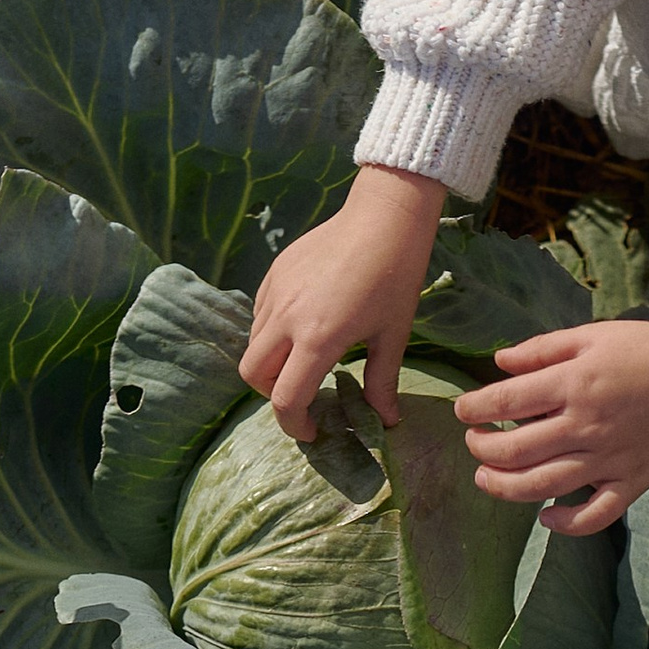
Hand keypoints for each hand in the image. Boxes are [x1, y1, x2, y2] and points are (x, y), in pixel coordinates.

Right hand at [240, 164, 447, 438]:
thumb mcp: (392, 335)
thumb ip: (382, 381)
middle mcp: (287, 319)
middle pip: (253, 375)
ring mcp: (276, 294)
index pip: (286, 399)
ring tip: (304, 361)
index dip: (295, 424)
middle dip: (272, 395)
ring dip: (271, 363)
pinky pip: (260, 315)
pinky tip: (303, 326)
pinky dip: (272, 333)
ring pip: (253, 344)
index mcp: (318, 339)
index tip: (312, 430)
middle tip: (303, 396)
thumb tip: (387, 421)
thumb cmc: (395, 277)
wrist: (383, 217)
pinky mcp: (274, 274)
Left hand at [453, 319, 648, 535]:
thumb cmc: (646, 351)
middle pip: (517, 449)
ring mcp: (609, 459)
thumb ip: (543, 349)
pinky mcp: (631, 482)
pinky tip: (546, 518)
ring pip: (544, 485)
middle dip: (483, 448)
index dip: (475, 408)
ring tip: (487, 478)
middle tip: (474, 443)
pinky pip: (595, 515)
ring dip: (506, 487)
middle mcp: (586, 426)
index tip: (463, 411)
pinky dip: (567, 524)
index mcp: (574, 384)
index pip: (508, 402)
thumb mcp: (593, 336)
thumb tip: (498, 363)